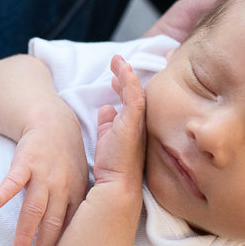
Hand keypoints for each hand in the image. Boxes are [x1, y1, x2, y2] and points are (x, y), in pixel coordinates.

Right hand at [0, 108, 87, 245]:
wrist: (52, 120)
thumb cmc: (64, 155)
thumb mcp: (79, 179)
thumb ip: (73, 206)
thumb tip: (72, 238)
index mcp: (76, 192)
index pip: (70, 225)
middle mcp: (62, 185)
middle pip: (53, 221)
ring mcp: (44, 173)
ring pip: (34, 208)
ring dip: (25, 231)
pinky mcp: (25, 161)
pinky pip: (14, 179)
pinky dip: (4, 192)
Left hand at [92, 56, 146, 188]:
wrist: (116, 185)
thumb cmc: (111, 166)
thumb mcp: (106, 139)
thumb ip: (106, 123)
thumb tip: (106, 108)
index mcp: (131, 125)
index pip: (130, 101)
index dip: (123, 86)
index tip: (115, 76)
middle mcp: (138, 122)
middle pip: (135, 93)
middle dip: (125, 76)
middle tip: (117, 63)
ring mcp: (138, 122)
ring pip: (135, 91)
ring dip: (126, 74)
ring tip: (117, 60)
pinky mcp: (133, 123)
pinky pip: (135, 97)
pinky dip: (129, 81)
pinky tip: (123, 69)